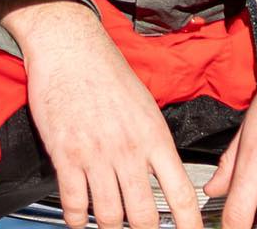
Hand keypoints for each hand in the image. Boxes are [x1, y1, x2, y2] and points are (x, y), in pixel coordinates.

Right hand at [0, 0, 202, 228]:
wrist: (70, 46)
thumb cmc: (106, 70)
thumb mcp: (144, 103)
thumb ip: (153, 142)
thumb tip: (163, 176)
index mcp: (153, 135)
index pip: (180, 193)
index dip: (190, 225)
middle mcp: (128, 149)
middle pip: (144, 217)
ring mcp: (97, 155)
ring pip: (109, 217)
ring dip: (110, 226)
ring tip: (110, 224)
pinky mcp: (66, 155)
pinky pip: (75, 205)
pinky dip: (78, 219)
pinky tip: (80, 217)